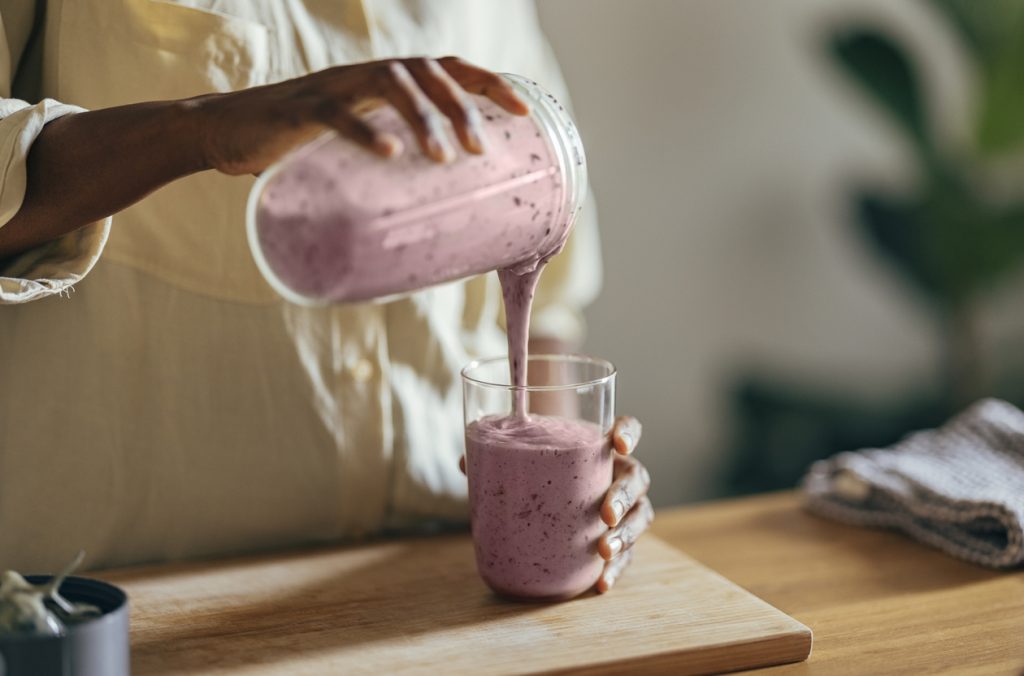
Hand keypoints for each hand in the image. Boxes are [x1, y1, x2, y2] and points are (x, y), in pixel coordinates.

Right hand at [189, 56, 529, 174]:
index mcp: (385, 82)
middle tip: (480, 152)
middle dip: (462, 108)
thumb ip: (392, 166)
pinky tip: (391, 153)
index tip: (524, 111)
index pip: (448, 68)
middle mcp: (365, 74)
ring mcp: (333, 87)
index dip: (488, 83)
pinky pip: (338, 113)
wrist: (225, 133)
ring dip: (424, 119)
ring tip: (444, 159)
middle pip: (428, 72)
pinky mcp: (300, 109)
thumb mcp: (357, 150)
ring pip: (390, 84)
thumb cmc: (300, 148)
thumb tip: (439, 212)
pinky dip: (366, 130)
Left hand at [457, 415, 651, 593]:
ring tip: (605, 550)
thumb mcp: (521, 459)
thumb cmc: (540, 469)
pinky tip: (602, 583)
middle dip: (624, 496)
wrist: (549, 496)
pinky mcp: (619, 538)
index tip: (617, 443)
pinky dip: (617, 569)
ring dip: (627, 534)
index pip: (627, 428)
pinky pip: (628, 554)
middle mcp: (618, 474)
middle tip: (605, 513)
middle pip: (637, 478)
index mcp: (599, 446)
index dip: (628, 432)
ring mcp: (623, 507)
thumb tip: (465, 463)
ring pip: (641, 516)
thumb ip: (497, 456)